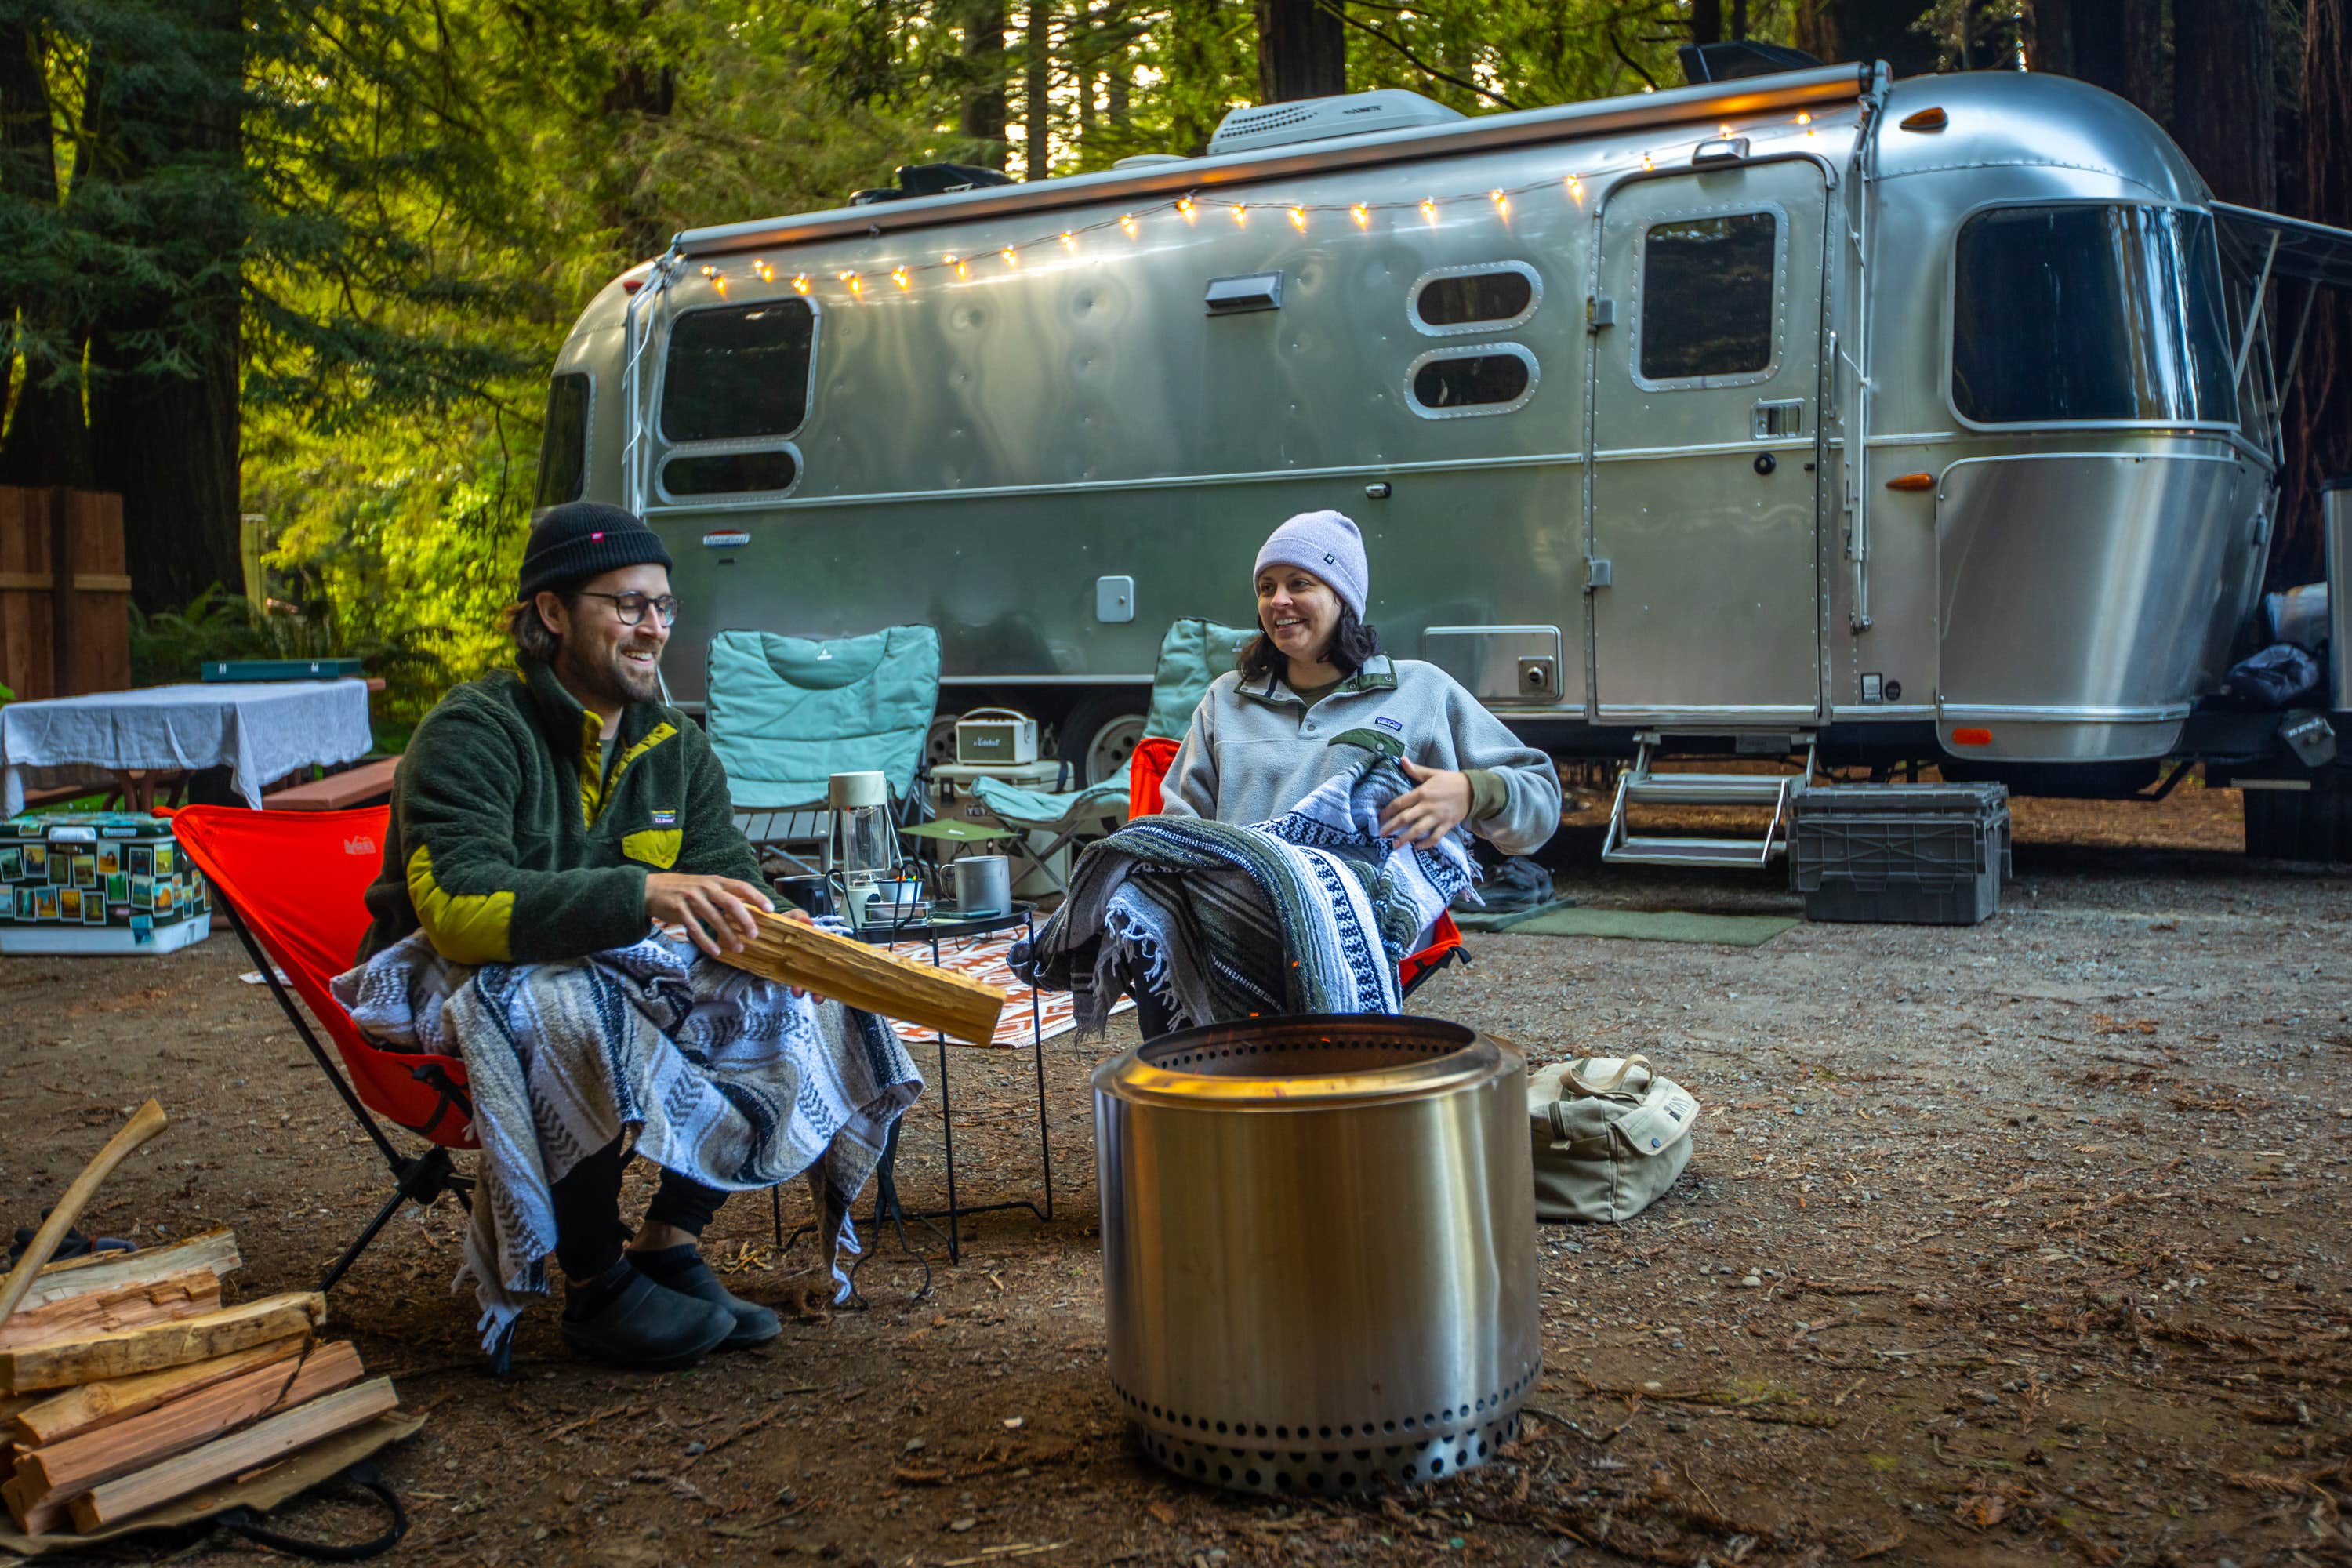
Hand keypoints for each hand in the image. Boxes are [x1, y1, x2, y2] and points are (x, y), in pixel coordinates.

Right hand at [645, 872, 773, 956]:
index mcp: (716, 880)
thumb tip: (747, 909)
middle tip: (754, 935)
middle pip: (731, 903)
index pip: (741, 886)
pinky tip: (715, 952)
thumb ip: (723, 894)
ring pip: (714, 918)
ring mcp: (691, 897)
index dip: (757, 897)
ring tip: (738, 948)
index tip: (770, 910)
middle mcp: (706, 887)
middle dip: (745, 920)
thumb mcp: (705, 885)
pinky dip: (706, 942)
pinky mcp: (678, 910)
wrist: (651, 888)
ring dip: (728, 935)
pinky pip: (695, 928)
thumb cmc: (684, 889)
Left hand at [1378, 759, 1472, 849]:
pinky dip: (1426, 844)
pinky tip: (1417, 847)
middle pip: (1405, 818)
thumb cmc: (1450, 781)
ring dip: (1405, 839)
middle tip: (1381, 834)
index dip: (1388, 811)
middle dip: (1391, 827)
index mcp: (1422, 792)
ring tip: (1394, 845)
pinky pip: (1435, 837)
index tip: (1379, 818)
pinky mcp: (1447, 825)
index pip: (1400, 803)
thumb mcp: (1432, 773)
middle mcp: (1427, 806)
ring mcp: (1437, 817)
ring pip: (1418, 830)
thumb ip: (1415, 770)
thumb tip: (1401, 759)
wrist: (1473, 790)